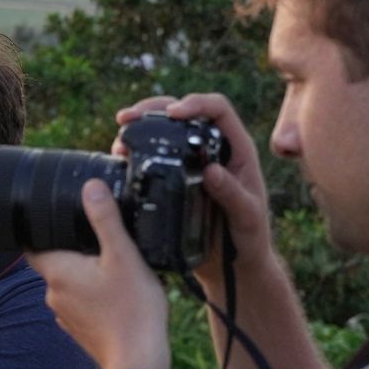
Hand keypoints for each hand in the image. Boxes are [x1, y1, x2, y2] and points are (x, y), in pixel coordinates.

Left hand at [30, 182, 170, 368]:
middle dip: (70, 248)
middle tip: (96, 237)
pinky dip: (91, 294)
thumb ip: (105, 220)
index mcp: (57, 272)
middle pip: (53, 261)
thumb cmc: (132, 310)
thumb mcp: (123, 255)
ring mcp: (65, 315)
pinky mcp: (79, 329)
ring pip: (68, 283)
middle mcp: (53, 294)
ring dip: (83, 272)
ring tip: (110, 264)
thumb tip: (90, 188)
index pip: (32, 244)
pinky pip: (80, 302)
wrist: (138, 362)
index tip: (56, 217)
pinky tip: (113, 290)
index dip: (40, 229)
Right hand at [115, 92, 273, 287]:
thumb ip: (232, 194)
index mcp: (236, 150)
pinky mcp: (174, 180)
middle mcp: (213, 150)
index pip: (218, 110)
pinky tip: (119, 157)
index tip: (173, 113)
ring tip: (119, 137)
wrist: (233, 265)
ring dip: (139, 127)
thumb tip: (211, 170)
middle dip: (153, 109)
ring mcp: (191, 164)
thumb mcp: (246, 217)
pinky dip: (135, 152)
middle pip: (184, 113)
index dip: (195, 103)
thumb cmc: (249, 239)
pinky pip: (153, 157)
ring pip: (165, 132)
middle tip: (127, 117)